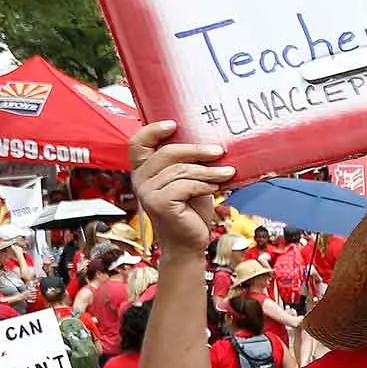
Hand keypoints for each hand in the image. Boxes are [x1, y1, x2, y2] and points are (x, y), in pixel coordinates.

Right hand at [128, 121, 233, 257]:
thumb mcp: (190, 182)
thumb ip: (190, 165)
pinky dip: (205, 185)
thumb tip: (213, 145)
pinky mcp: (158, 203)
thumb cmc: (191, 211)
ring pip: (181, 171)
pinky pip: (185, 186)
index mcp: (144, 170)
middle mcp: (140, 179)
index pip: (138, 143)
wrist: (189, 243)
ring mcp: (146, 192)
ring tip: (228, 172)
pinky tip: (218, 188)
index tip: (174, 124)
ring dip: (209, 171)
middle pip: (166, 153)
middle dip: (196, 150)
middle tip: (219, 151)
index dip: (152, 130)